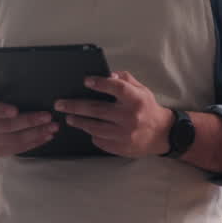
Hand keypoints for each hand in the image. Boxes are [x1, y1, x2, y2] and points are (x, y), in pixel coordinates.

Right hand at [0, 88, 57, 156]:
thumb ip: (2, 88)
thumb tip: (27, 78)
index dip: (1, 110)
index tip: (15, 110)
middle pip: (7, 126)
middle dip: (30, 121)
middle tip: (48, 116)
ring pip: (15, 139)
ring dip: (37, 134)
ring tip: (53, 127)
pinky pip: (18, 149)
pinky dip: (35, 143)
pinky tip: (47, 136)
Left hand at [56, 71, 172, 158]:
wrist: (161, 134)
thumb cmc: (148, 109)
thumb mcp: (142, 90)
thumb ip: (125, 80)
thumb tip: (107, 75)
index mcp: (136, 100)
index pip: (117, 88)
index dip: (100, 83)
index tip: (85, 81)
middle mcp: (130, 117)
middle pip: (97, 110)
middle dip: (75, 106)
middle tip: (60, 104)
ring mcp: (125, 134)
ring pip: (94, 127)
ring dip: (79, 121)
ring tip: (69, 117)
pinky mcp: (121, 147)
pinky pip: (100, 140)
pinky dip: (92, 134)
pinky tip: (86, 128)